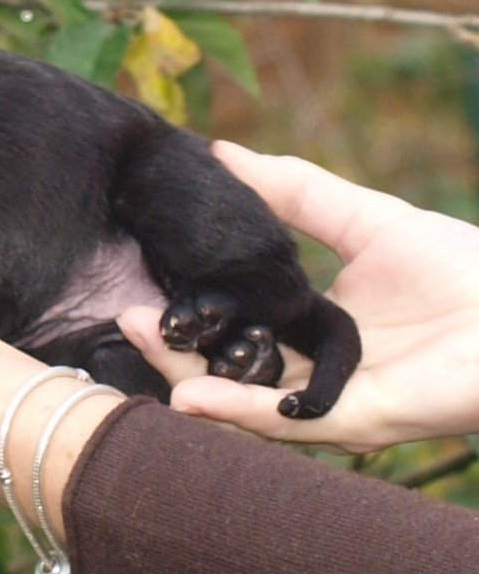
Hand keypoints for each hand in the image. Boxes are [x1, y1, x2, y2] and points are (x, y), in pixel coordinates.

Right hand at [119, 142, 478, 450]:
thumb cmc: (463, 266)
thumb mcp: (360, 217)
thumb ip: (292, 191)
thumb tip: (222, 151)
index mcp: (309, 333)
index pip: (232, 330)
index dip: (187, 313)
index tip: (140, 283)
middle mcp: (311, 376)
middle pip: (223, 371)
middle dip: (170, 350)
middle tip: (127, 316)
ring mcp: (330, 404)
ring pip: (240, 403)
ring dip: (185, 378)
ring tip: (140, 335)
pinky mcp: (357, 421)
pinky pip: (285, 421)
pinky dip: (236, 410)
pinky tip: (191, 395)